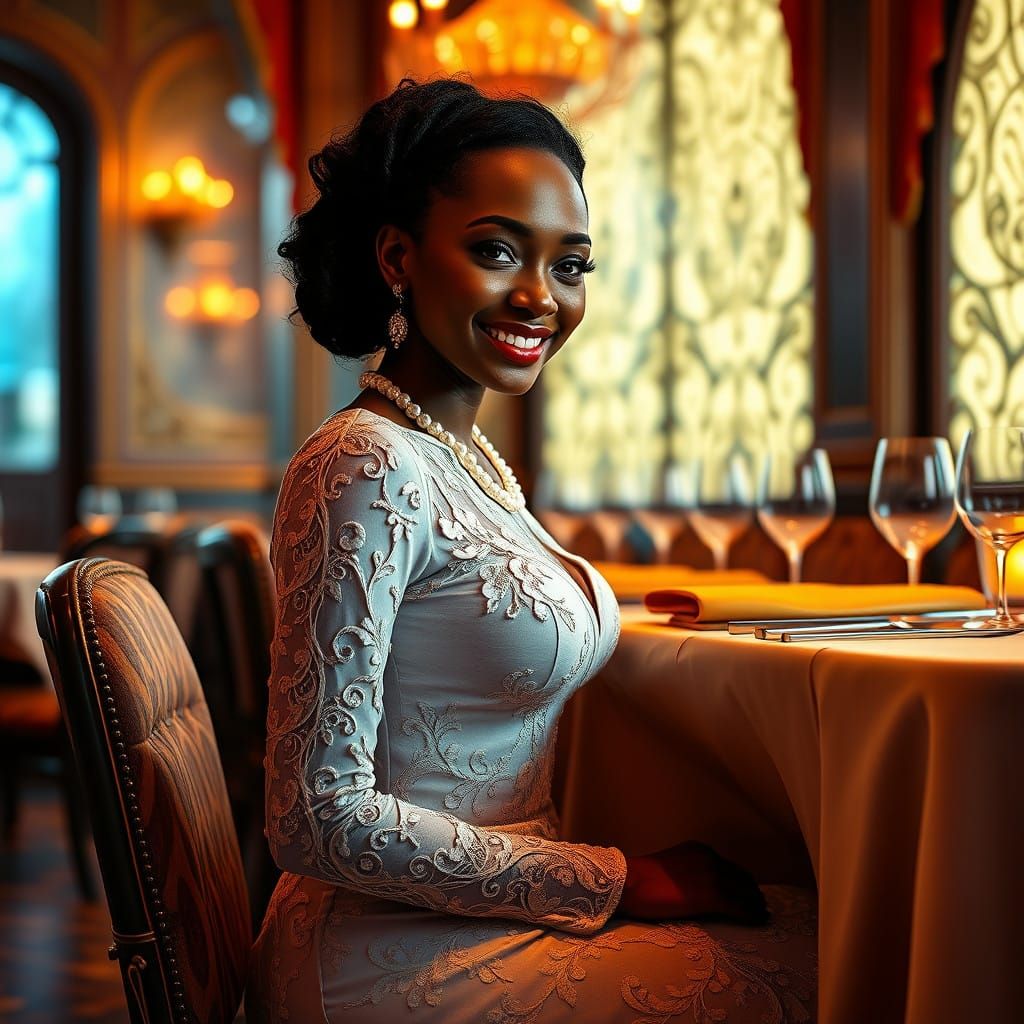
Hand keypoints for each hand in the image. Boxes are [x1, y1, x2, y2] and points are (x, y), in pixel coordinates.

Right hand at [619, 841, 768, 924]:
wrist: (629, 882)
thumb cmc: (642, 878)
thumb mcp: (673, 867)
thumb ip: (691, 872)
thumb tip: (701, 887)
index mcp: (700, 850)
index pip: (730, 867)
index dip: (743, 881)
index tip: (750, 892)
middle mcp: (710, 858)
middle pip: (741, 877)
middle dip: (753, 893)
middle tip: (761, 906)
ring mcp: (711, 875)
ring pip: (743, 892)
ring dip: (755, 904)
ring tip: (762, 915)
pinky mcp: (710, 895)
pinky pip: (738, 906)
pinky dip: (750, 914)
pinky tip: (756, 921)